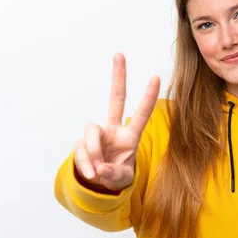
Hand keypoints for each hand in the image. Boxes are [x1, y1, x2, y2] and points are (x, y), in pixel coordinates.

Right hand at [73, 53, 159, 191]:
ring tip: (98, 170)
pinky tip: (91, 173)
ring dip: (94, 152)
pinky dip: (85, 163)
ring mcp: (97, 134)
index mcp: (130, 136)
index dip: (148, 97)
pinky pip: (81, 149)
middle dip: (118, 77)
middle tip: (119, 54)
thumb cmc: (116, 175)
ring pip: (91, 132)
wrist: (99, 183)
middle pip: (116, 98)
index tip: (156, 77)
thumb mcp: (121, 179)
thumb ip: (114, 174)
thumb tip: (100, 169)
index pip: (141, 114)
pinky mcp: (81, 142)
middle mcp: (113, 129)